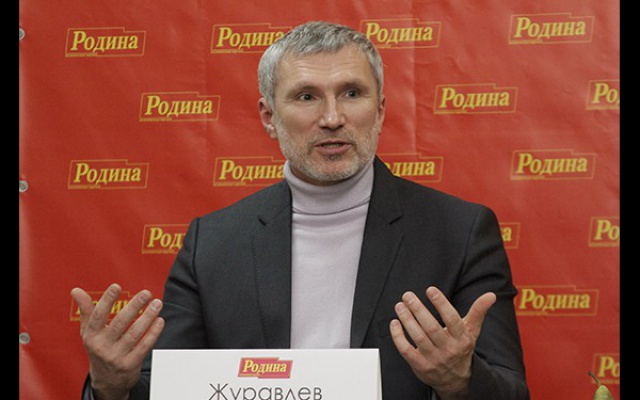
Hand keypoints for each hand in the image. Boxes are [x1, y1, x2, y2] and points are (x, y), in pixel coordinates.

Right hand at [70, 283, 164, 399]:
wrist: (107, 380)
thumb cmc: (99, 348)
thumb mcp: (89, 332)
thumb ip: (86, 310)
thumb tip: (76, 290)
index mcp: (91, 336)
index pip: (97, 316)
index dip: (106, 300)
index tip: (116, 286)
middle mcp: (102, 347)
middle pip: (119, 323)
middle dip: (134, 306)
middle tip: (146, 293)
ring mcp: (116, 357)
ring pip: (134, 334)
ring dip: (148, 317)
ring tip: (157, 303)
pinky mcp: (130, 364)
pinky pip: (144, 346)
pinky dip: (153, 333)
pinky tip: (159, 320)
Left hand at [389, 286, 495, 399]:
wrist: (456, 380)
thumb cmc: (461, 348)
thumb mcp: (472, 331)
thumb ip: (478, 312)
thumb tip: (491, 295)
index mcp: (461, 338)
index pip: (452, 319)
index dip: (441, 303)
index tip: (430, 290)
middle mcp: (448, 349)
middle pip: (431, 327)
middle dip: (418, 309)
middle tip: (408, 295)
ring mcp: (433, 358)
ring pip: (418, 337)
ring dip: (407, 319)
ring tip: (400, 306)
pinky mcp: (420, 366)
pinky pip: (406, 350)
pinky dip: (398, 336)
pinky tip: (395, 323)